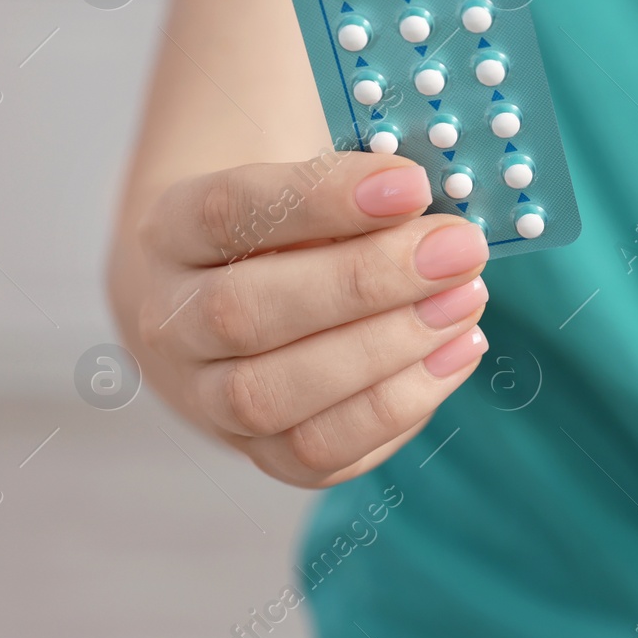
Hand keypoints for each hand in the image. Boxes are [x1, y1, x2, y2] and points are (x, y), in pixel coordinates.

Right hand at [127, 153, 488, 486]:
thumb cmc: (290, 228)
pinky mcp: (260, 454)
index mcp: (172, 231)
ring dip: (386, 349)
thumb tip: (441, 211)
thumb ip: (362, 187)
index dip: (322, 199)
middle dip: (366, 282)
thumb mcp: (309, 183)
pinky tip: (458, 351)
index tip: (412, 184)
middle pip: (243, 313)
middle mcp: (170, 324)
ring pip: (271, 394)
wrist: (228, 302)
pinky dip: (399, 405)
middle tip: (458, 250)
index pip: (228, 212)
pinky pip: (318, 451)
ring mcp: (205, 400)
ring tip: (466, 300)